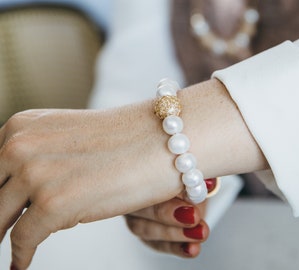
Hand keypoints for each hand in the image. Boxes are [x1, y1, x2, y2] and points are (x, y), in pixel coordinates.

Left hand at [0, 79, 266, 268]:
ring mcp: (35, 174)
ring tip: (7, 251)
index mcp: (22, 126)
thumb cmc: (125, 140)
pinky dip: (20, 258)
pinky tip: (22, 266)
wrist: (164, 138)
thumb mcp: (70, 140)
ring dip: (2, 237)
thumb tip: (20, 193)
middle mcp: (19, 145)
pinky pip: (21, 241)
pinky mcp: (52, 204)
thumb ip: (41, 158)